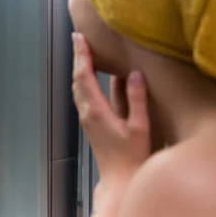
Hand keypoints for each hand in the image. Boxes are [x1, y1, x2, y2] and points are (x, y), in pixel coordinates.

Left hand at [72, 33, 150, 194]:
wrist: (118, 178)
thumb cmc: (130, 156)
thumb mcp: (139, 126)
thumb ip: (136, 99)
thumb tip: (134, 74)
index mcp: (96, 109)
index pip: (84, 75)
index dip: (81, 55)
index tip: (79, 38)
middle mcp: (86, 111)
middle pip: (76, 78)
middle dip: (77, 56)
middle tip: (77, 38)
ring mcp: (85, 118)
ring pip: (76, 86)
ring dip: (77, 67)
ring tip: (81, 52)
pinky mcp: (88, 122)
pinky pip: (80, 95)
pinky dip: (81, 80)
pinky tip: (86, 77)